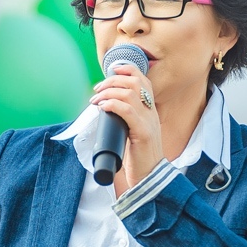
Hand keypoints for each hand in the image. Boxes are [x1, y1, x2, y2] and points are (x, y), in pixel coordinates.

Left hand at [90, 64, 162, 185]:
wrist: (150, 177)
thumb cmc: (138, 157)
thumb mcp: (133, 132)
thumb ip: (125, 119)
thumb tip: (105, 107)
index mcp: (150, 111)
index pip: (143, 80)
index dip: (127, 70)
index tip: (111, 70)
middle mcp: (151, 113)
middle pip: (135, 82)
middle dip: (113, 80)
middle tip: (97, 89)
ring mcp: (148, 122)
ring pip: (130, 94)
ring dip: (109, 92)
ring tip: (96, 99)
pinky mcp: (143, 133)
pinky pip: (128, 112)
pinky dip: (113, 105)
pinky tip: (103, 107)